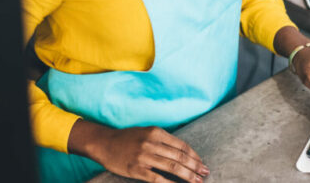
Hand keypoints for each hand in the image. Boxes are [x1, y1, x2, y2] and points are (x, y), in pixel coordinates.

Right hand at [69, 120, 208, 181]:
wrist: (104, 143)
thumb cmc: (127, 138)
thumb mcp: (146, 133)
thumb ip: (163, 140)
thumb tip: (183, 153)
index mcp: (156, 132)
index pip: (181, 145)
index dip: (194, 156)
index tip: (202, 163)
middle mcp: (151, 143)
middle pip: (179, 157)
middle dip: (195, 166)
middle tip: (205, 174)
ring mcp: (144, 156)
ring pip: (172, 167)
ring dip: (188, 176)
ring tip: (197, 182)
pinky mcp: (136, 169)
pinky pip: (157, 179)